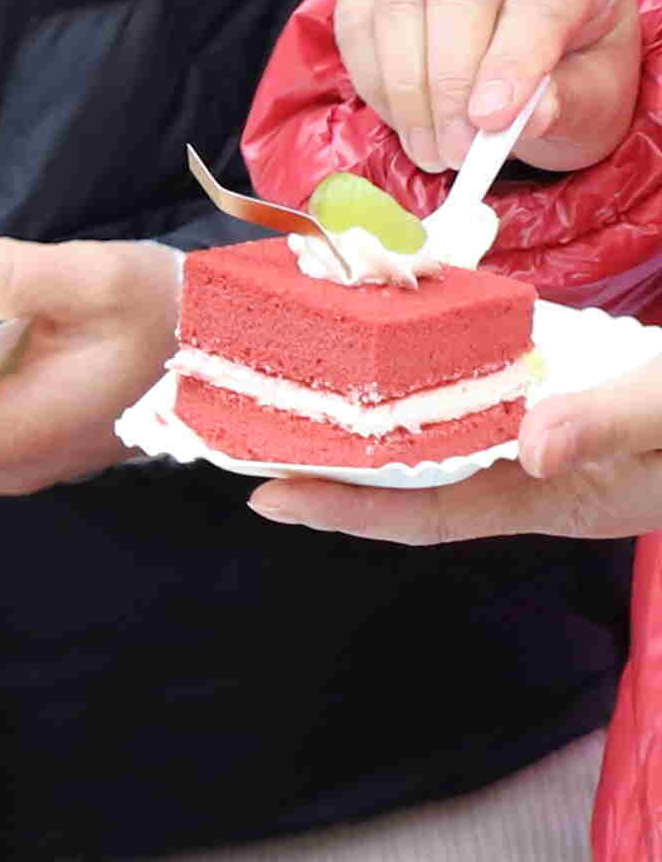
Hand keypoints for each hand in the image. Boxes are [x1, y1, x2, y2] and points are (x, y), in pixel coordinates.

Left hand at [257, 316, 661, 545]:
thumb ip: (612, 423)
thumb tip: (534, 446)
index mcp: (555, 498)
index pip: (428, 515)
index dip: (348, 509)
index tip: (268, 496)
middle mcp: (537, 478)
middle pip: (414, 478)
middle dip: (334, 459)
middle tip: (249, 426)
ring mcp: (549, 446)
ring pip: (441, 439)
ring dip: (375, 417)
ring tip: (295, 383)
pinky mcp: (564, 409)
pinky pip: (478, 403)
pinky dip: (430, 380)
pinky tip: (393, 347)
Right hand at [331, 0, 643, 179]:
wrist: (528, 47)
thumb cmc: (574, 67)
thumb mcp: (597, 94)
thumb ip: (570, 103)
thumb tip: (523, 119)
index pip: (539, 1)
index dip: (512, 63)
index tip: (492, 123)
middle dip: (449, 85)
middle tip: (456, 153)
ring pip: (398, 7)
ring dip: (406, 92)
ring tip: (431, 151)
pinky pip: (356, 21)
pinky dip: (373, 80)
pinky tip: (403, 119)